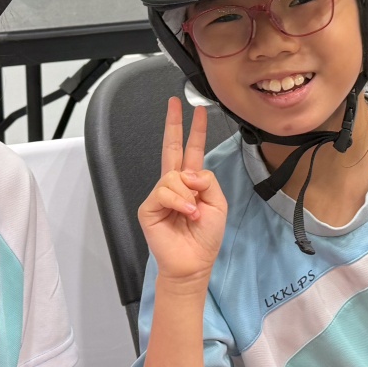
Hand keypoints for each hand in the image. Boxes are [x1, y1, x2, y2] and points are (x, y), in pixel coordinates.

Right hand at [137, 98, 226, 287]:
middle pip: (171, 148)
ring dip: (187, 194)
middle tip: (174, 104)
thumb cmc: (205, 238)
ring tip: (193, 213)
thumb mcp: (218, 204)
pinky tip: (185, 214)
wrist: (192, 262)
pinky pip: (164, 191)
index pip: (192, 151)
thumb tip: (187, 173)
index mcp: (192, 183)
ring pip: (173, 175)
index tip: (197, 110)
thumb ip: (207, 181)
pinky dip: (178, 201)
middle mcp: (174, 185)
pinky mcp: (149, 206)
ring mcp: (160, 195)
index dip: (195, 131)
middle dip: (173, 124)